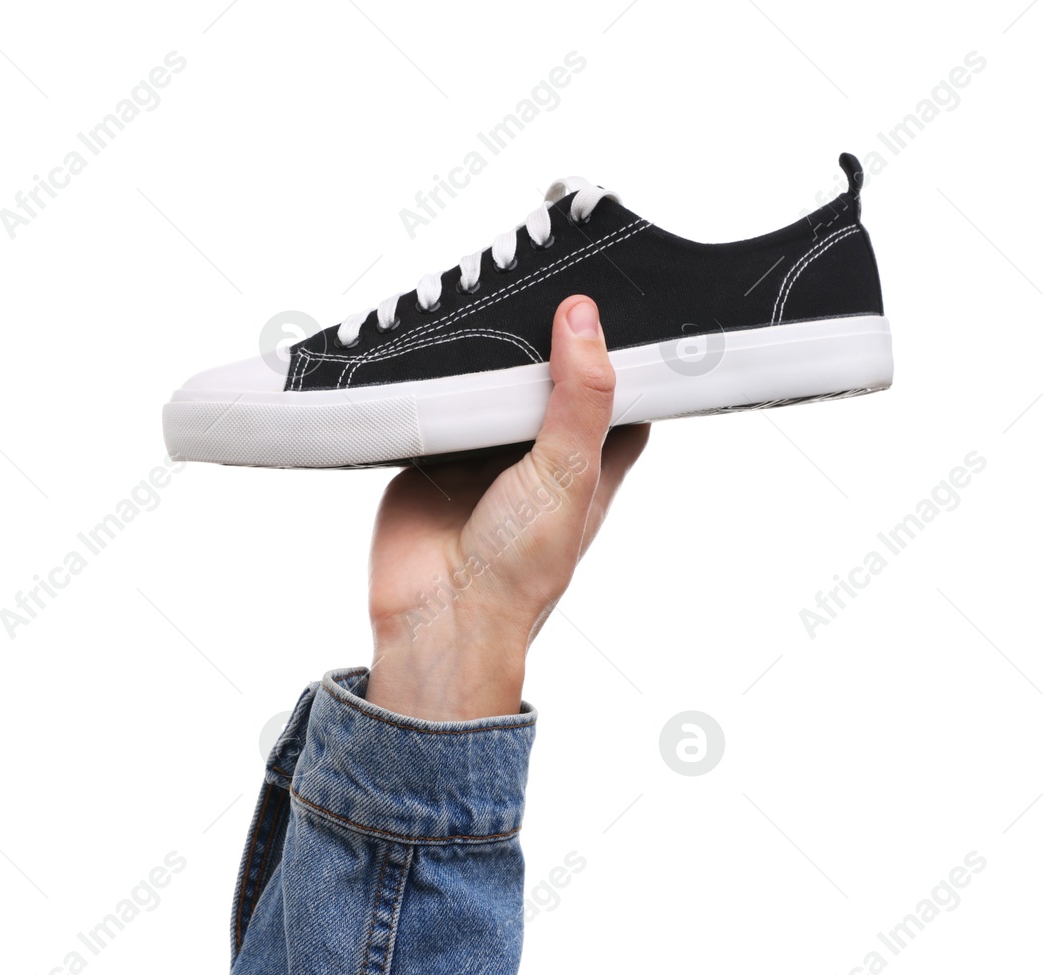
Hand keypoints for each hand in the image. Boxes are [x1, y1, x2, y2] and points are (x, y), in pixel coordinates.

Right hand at [365, 296, 649, 719]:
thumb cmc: (520, 571)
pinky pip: (434, 400)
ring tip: (487, 292)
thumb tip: (584, 319)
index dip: (620, 349)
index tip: (614, 299)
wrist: (438, 617)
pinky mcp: (432, 451)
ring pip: (488, 384)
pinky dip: (432, 376)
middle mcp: (539, 454)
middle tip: (543, 279)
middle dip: (543, 339)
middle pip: (548, 377)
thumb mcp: (569, 474)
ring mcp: (483, 451)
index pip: (618, 392)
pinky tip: (434, 343)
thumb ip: (581, 396)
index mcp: (590, 462)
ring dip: (483, 354)